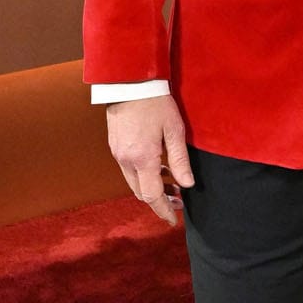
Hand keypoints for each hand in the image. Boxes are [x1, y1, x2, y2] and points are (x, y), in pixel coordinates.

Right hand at [106, 94, 193, 224]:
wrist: (129, 83)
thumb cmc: (155, 103)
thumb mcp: (175, 130)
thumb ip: (180, 160)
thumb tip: (188, 185)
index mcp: (142, 159)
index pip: (152, 196)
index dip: (163, 210)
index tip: (174, 220)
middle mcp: (126, 160)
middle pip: (141, 193)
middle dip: (159, 200)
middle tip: (178, 200)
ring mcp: (118, 153)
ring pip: (133, 182)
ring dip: (151, 187)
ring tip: (172, 182)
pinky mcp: (115, 146)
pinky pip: (128, 169)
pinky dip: (143, 175)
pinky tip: (158, 166)